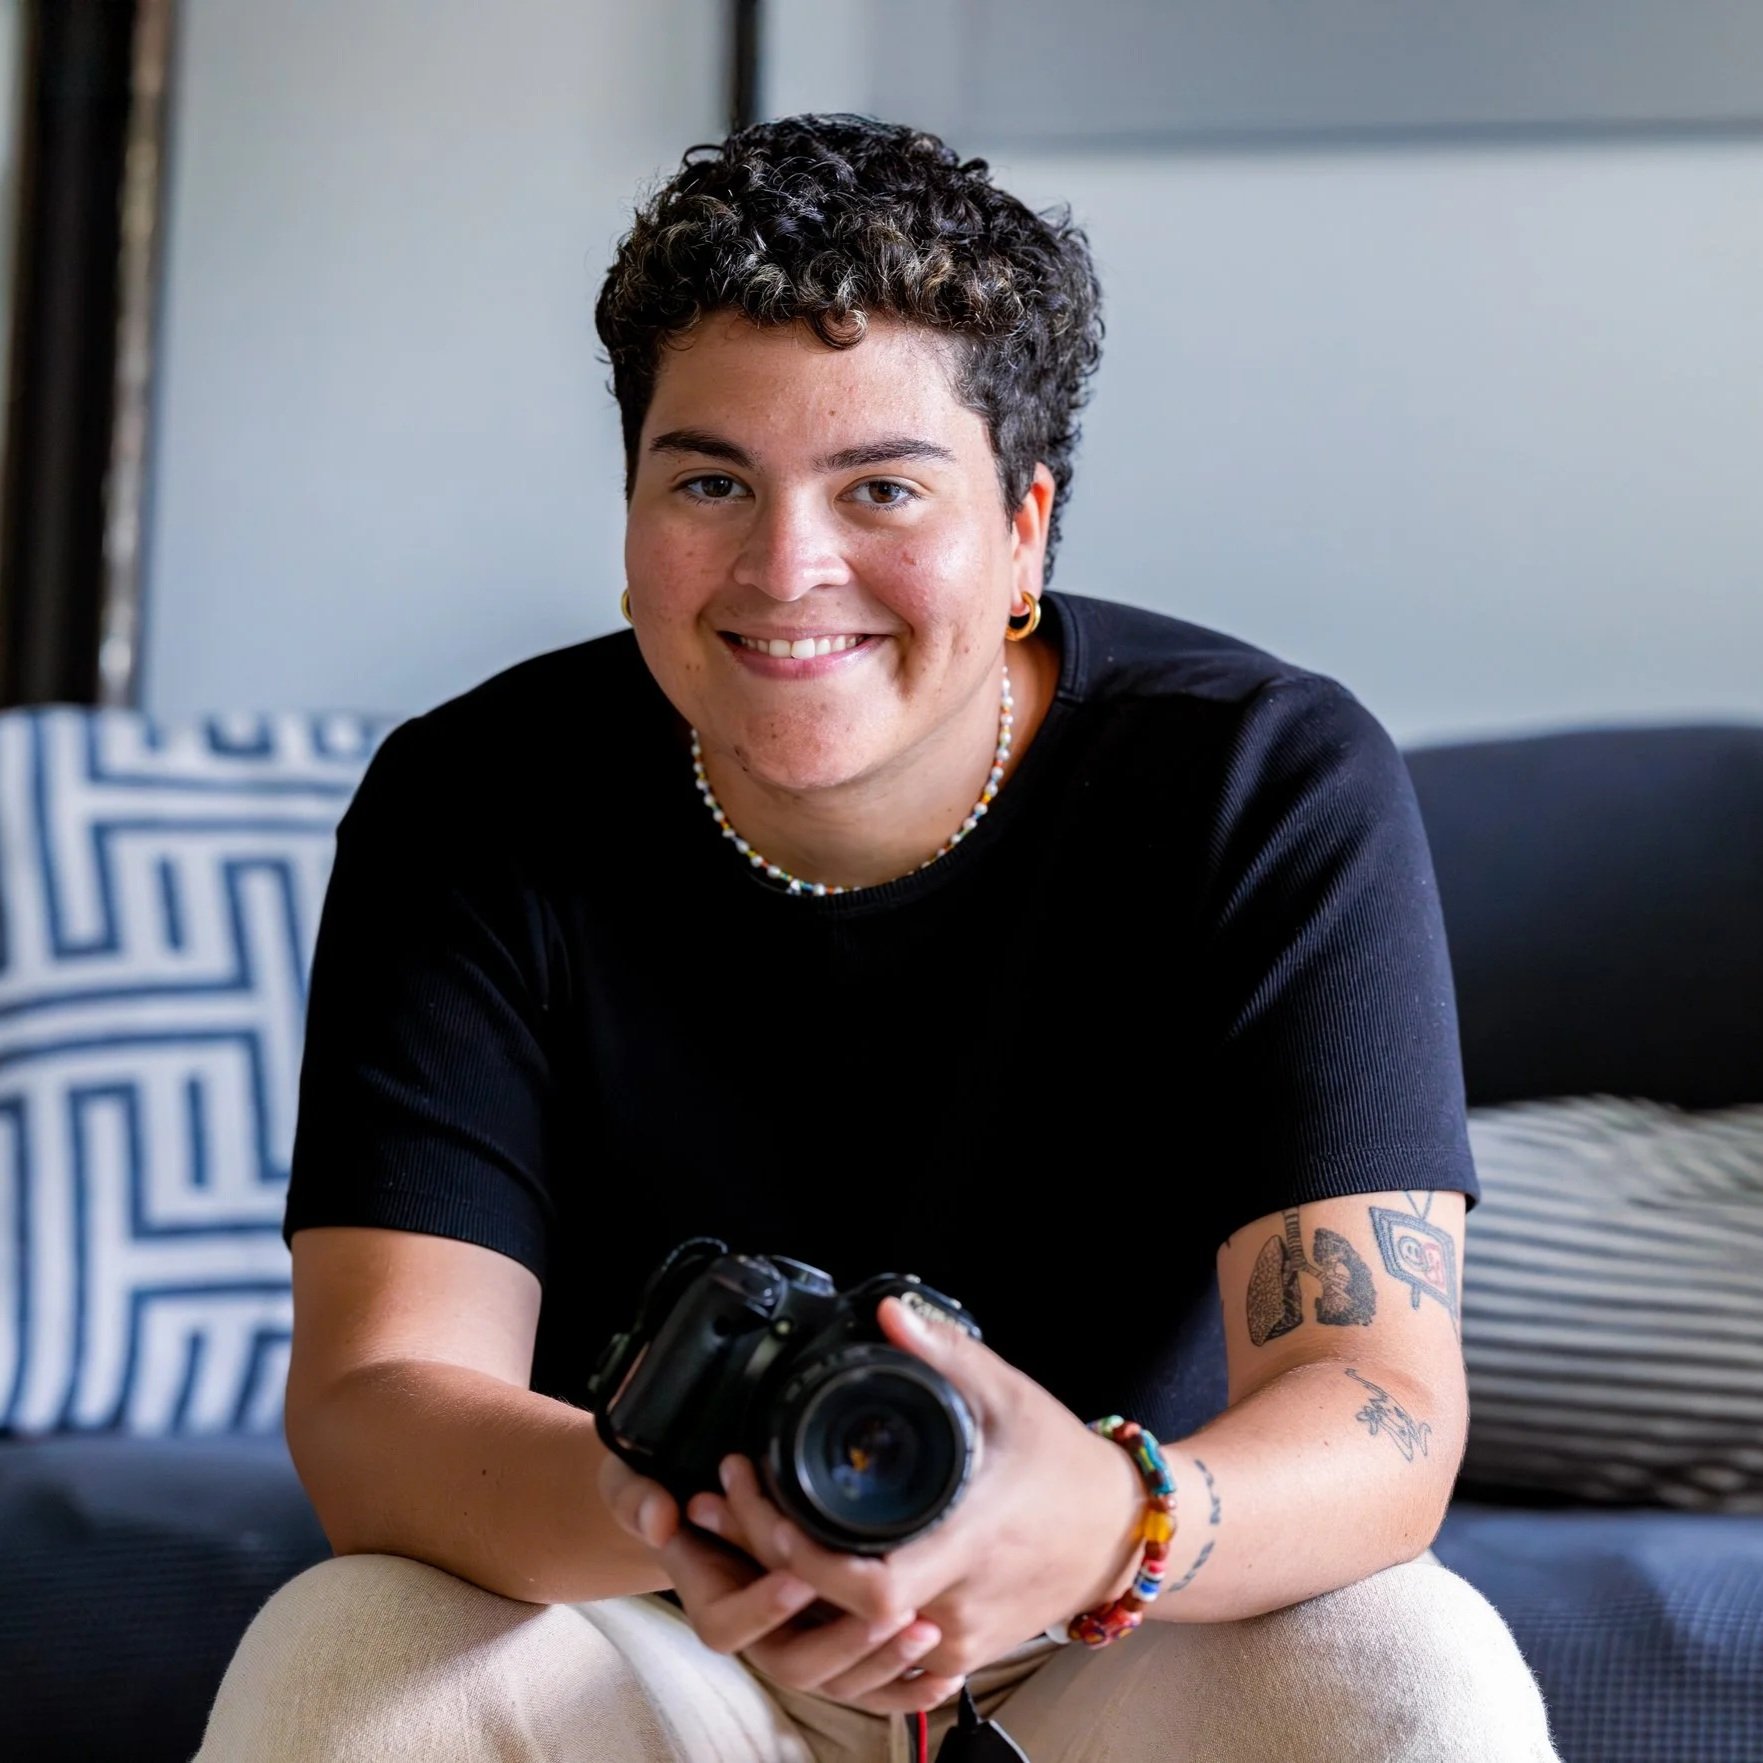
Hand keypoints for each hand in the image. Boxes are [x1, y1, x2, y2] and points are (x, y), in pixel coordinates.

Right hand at [598, 1441, 960, 1713]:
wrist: (688, 1507)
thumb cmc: (662, 1492)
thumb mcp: (636, 1483)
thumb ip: (640, 1498)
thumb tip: (662, 1517)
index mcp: (709, 1600)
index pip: (729, 1626)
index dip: (764, 1605)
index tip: (799, 1576)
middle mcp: (754, 1633)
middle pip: (795, 1665)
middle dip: (845, 1642)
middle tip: (889, 1611)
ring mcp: (793, 1641)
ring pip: (836, 1680)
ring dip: (883, 1663)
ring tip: (925, 1631)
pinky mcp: (828, 1642)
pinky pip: (866, 1683)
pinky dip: (906, 1686)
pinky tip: (944, 1676)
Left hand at [689, 1298, 1145, 1692]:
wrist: (1117, 1533)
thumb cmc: (1062, 1463)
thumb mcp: (1007, 1394)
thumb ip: (945, 1354)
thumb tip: (890, 1311)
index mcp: (966, 1541)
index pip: (868, 1585)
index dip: (803, 1557)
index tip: (763, 1503)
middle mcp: (956, 1603)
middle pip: (842, 1614)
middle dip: (773, 1562)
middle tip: (727, 1504)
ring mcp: (956, 1638)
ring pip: (854, 1640)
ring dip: (798, 1593)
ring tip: (750, 1530)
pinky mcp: (958, 1653)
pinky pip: (881, 1651)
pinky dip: (837, 1617)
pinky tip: (803, 1574)